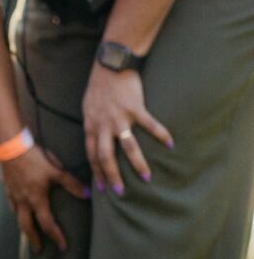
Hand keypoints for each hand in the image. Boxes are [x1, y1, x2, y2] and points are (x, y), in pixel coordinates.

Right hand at [1, 144, 88, 251]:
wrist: (10, 147)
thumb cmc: (34, 159)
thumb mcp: (56, 171)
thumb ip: (71, 183)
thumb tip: (88, 194)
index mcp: (36, 199)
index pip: (47, 224)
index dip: (56, 236)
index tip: (63, 247)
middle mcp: (23, 201)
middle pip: (27, 227)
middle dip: (34, 239)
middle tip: (39, 250)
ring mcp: (13, 196)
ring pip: (18, 217)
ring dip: (25, 227)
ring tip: (30, 232)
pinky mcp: (7, 188)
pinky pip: (13, 206)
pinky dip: (18, 213)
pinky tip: (21, 210)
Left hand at [81, 64, 172, 195]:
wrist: (110, 65)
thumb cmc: (99, 87)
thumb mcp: (88, 109)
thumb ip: (92, 126)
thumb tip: (95, 140)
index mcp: (90, 127)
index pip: (91, 155)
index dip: (96, 173)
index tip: (102, 189)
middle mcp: (103, 125)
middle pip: (105, 157)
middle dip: (112, 176)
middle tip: (120, 192)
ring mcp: (119, 117)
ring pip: (127, 146)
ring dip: (137, 164)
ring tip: (146, 178)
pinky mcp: (135, 108)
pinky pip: (150, 125)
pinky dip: (161, 135)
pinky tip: (170, 145)